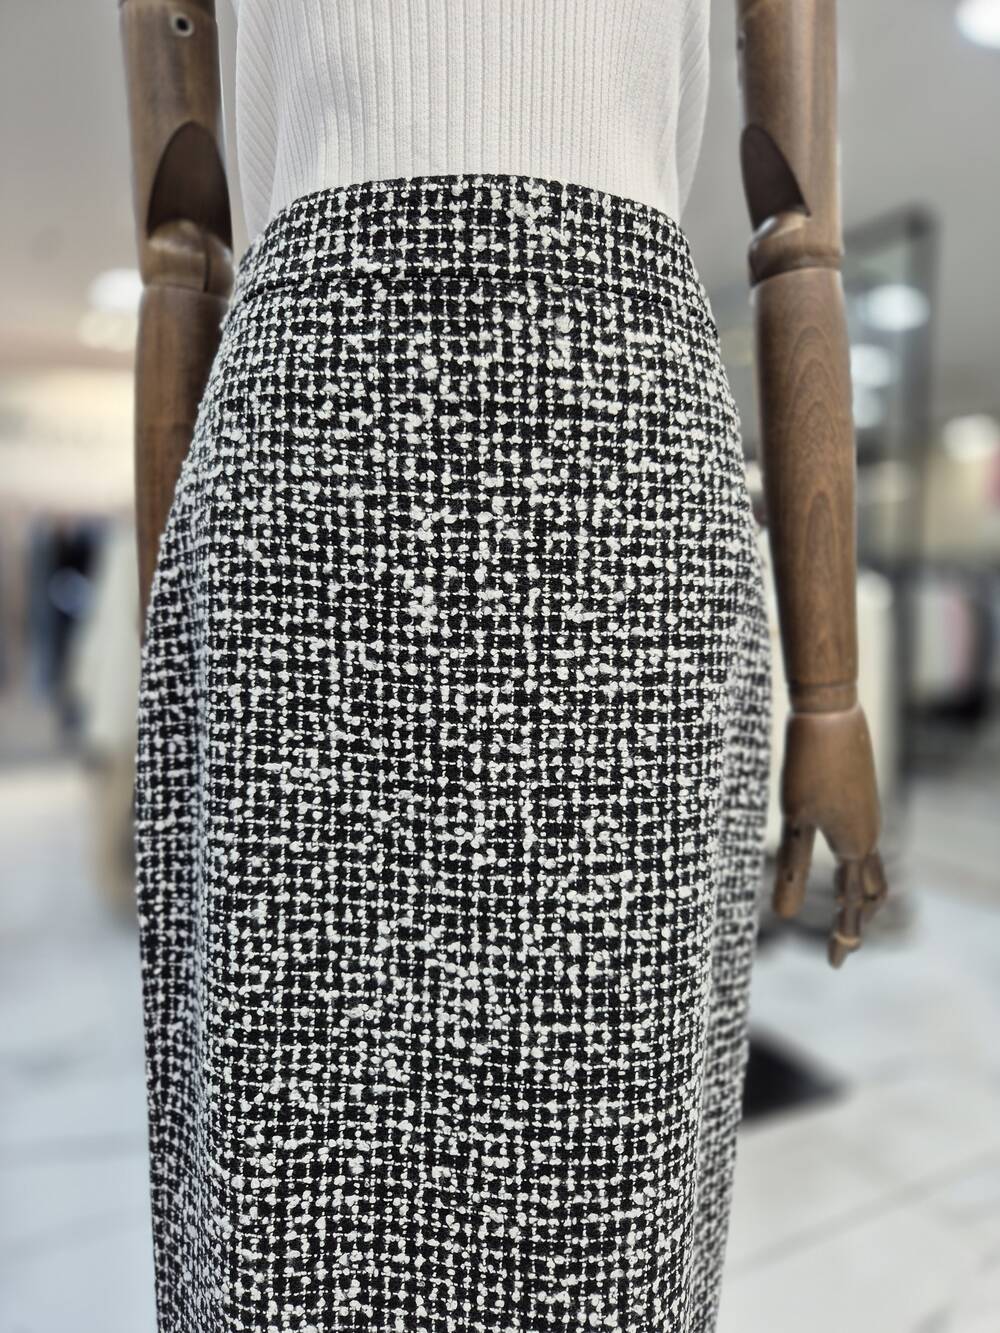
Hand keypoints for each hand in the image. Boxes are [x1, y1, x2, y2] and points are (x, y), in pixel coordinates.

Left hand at [771, 703, 888, 967]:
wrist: (831, 713)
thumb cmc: (807, 765)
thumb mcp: (794, 819)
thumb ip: (792, 868)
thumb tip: (784, 918)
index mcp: (855, 846)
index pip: (853, 906)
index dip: (844, 937)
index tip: (835, 965)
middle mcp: (869, 834)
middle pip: (870, 891)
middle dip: (856, 921)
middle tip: (843, 948)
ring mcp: (868, 815)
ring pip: (871, 865)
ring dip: (860, 893)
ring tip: (848, 911)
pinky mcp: (861, 798)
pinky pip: (866, 843)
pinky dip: (858, 865)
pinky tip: (845, 860)